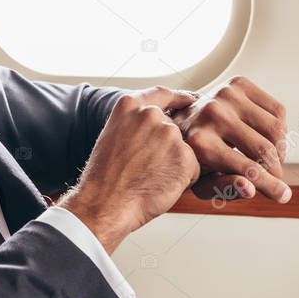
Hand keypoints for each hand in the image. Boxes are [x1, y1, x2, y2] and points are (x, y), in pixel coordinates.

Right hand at [58, 87, 200, 254]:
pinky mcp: (185, 156)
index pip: (162, 94)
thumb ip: (135, 124)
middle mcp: (151, 115)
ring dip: (175, 164)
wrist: (105, 203)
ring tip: (151, 179)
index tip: (191, 100)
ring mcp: (169, 134)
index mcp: (129, 106)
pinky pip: (193, 168)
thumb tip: (158, 126)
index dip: (179, 98)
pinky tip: (161, 186)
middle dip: (169, 148)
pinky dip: (183, 180)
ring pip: (184, 150)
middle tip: (150, 169)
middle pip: (173, 129)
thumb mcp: (113, 136)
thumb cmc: (105, 178)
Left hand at [168, 76, 291, 203]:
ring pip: (277, 128)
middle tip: (276, 178)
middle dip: (277, 170)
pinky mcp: (237, 84)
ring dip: (281, 149)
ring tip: (271, 159)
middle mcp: (213, 115)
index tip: (283, 196)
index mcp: (201, 143)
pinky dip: (280, 128)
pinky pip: (277, 110)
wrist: (180, 119)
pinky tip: (267, 138)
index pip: (248, 169)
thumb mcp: (200, 181)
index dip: (270, 185)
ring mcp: (225, 95)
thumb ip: (224, 188)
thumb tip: (250, 188)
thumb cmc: (192, 154)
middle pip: (266, 149)